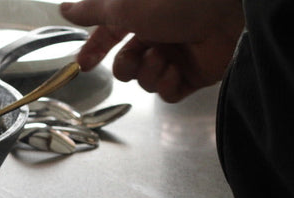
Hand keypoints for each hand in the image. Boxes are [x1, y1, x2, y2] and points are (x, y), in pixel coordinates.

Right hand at [61, 0, 244, 101]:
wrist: (230, 11)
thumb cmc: (178, 0)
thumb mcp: (124, 4)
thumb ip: (92, 10)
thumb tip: (64, 9)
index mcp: (140, 13)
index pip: (109, 34)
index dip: (95, 49)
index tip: (83, 64)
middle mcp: (158, 33)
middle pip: (126, 64)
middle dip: (125, 67)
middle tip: (134, 59)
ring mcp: (177, 54)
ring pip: (146, 80)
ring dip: (149, 73)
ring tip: (163, 58)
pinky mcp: (196, 73)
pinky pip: (169, 93)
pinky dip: (168, 85)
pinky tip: (176, 71)